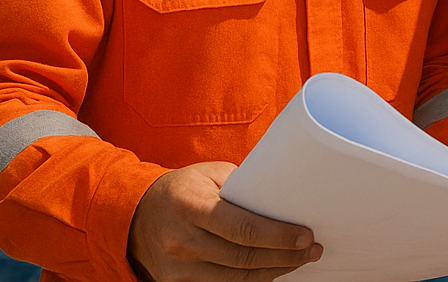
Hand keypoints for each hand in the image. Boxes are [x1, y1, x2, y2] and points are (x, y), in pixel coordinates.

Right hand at [127, 162, 321, 281]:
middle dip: (284, 256)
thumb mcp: (210, 174)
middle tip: (312, 250)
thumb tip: (285, 199)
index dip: (278, 236)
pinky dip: (251, 279)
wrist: (135, 214)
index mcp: (190, 206)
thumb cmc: (183, 189)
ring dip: (273, 271)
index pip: (243, 228)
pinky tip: (271, 270)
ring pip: (236, 277)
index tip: (306, 236)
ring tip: (299, 261)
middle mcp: (181, 240)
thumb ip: (243, 187)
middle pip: (243, 257)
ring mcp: (176, 267)